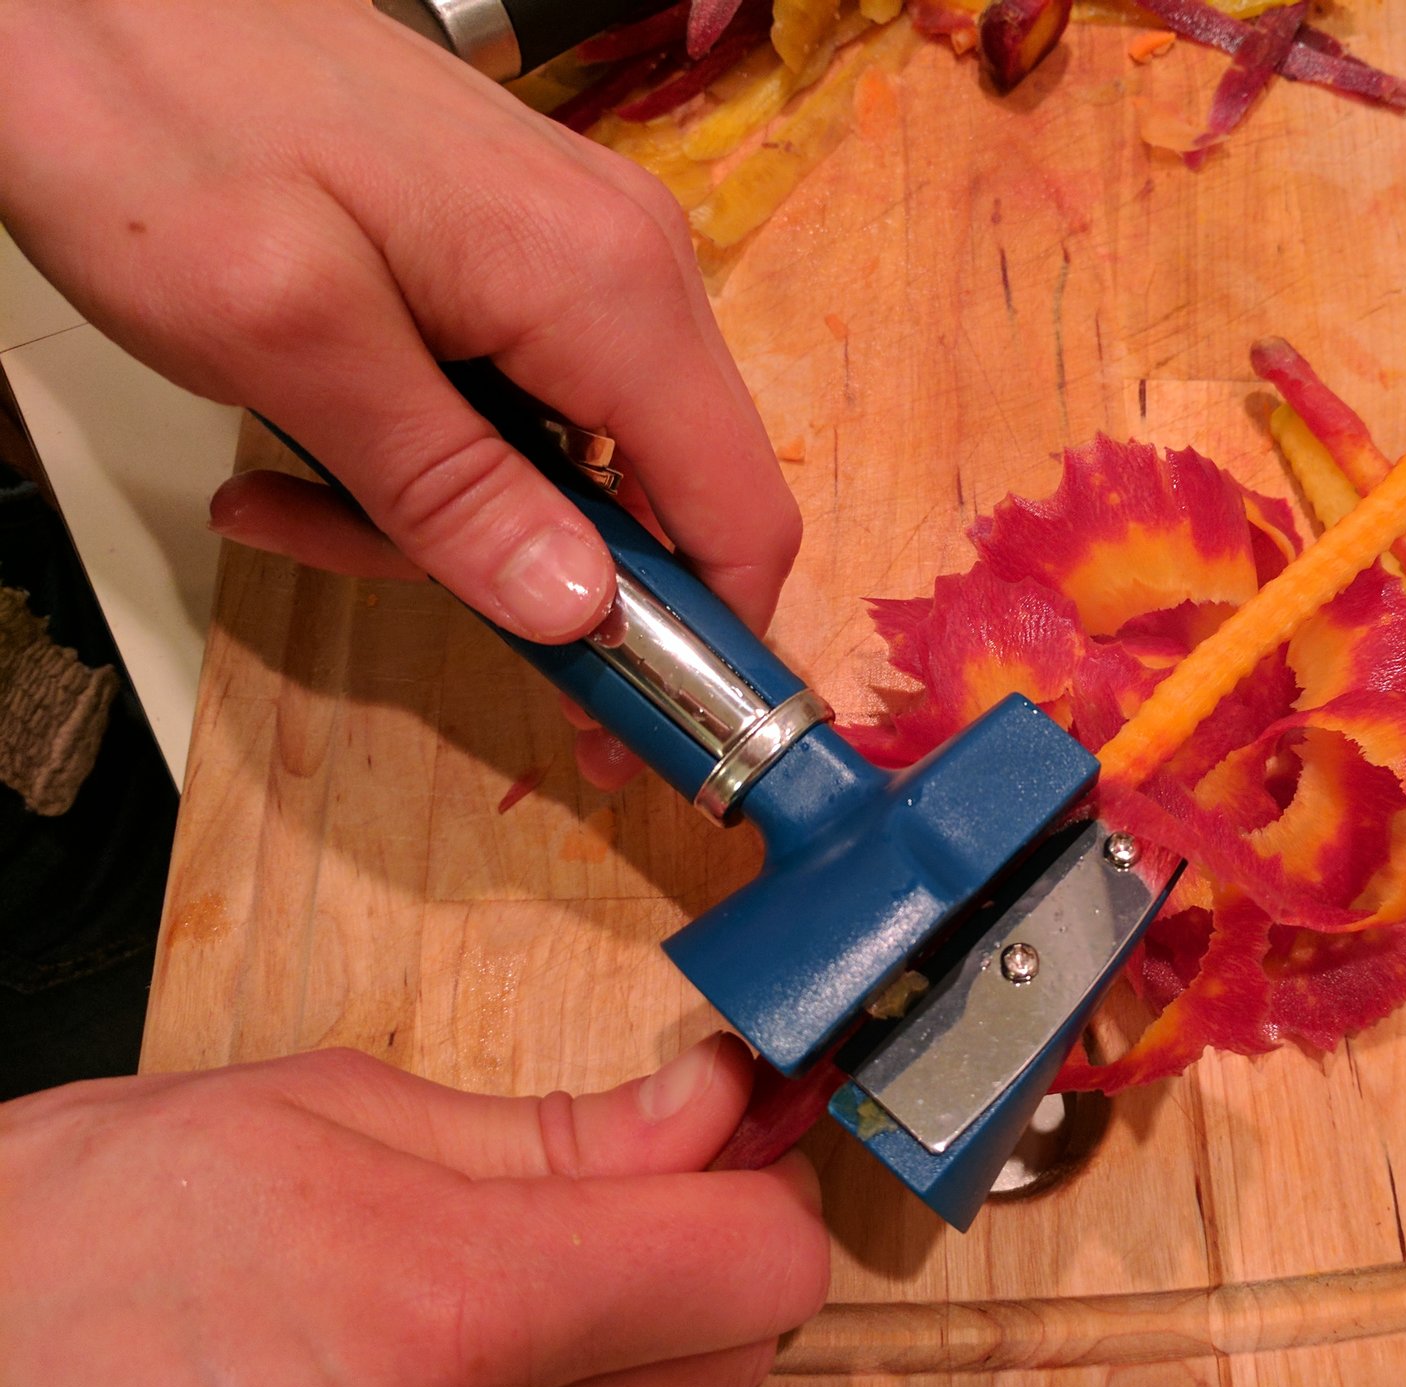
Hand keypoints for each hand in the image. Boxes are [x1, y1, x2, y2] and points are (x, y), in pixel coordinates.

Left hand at [0, 0, 800, 656]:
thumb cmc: (159, 123)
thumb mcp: (293, 342)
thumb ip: (448, 488)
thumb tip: (579, 613)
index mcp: (608, 288)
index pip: (739, 511)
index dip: (705, 648)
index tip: (618, 738)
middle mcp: (625, 266)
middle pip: (649, 497)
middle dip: (522, 574)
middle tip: (365, 573)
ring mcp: (572, 251)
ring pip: (567, 457)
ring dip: (438, 514)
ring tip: (285, 495)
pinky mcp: (513, 246)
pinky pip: (512, 395)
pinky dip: (422, 444)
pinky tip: (297, 439)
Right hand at [0, 1035, 828, 1386]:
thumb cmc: (90, 1237)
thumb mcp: (327, 1116)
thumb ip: (554, 1132)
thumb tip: (705, 1110)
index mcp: (451, 1316)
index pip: (755, 1266)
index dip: (758, 1178)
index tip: (728, 1127)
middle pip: (747, 1360)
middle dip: (725, 1252)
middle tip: (654, 1176)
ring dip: (683, 1349)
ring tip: (583, 1269)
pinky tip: (532, 1362)